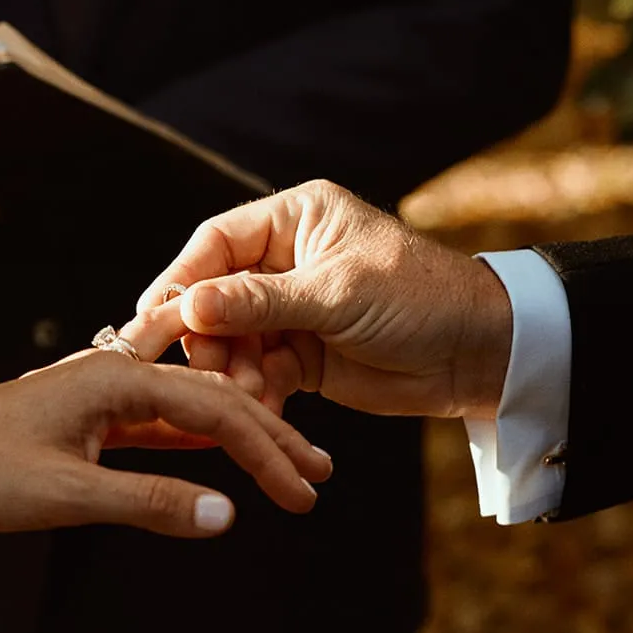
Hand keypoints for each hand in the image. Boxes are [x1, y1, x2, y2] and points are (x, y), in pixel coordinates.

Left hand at [0, 351, 329, 539]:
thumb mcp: (65, 495)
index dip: (268, 452)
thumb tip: (229, 514)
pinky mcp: (80, 425)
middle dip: (270, 440)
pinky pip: (153, 431)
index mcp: (114, 376)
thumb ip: (150, 504)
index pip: (217, 409)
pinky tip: (217, 465)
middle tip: (322, 476)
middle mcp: (111, 375)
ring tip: (286, 468)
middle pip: (211, 403)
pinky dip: (193, 450)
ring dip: (236, 444)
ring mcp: (95, 399)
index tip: (307, 493)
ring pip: (185, 416)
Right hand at [120, 180, 513, 419]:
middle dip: (206, 337)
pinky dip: (256, 393)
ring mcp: (292, 309)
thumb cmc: (420, 300)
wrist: (478, 353)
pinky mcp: (301, 354)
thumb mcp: (337, 294)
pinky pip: (258, 372)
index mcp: (295, 219)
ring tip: (245, 398)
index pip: (217, 243)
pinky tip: (262, 413)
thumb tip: (190, 305)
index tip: (154, 317)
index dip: (183, 280)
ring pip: (232, 340)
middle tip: (202, 371)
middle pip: (215, 295)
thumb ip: (261, 301)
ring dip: (231, 372)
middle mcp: (286, 259)